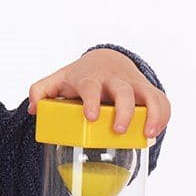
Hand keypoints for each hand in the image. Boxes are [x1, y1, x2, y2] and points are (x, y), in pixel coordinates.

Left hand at [26, 48, 170, 137]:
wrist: (106, 60)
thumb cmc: (80, 76)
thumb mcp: (57, 81)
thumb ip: (40, 91)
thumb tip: (33, 109)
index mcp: (90, 79)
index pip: (91, 87)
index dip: (92, 101)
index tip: (90, 117)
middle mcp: (114, 81)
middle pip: (124, 92)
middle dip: (124, 111)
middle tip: (118, 130)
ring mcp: (133, 85)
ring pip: (150, 95)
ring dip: (152, 114)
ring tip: (148, 135)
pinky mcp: (148, 91)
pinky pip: (162, 101)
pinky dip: (163, 116)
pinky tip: (155, 133)